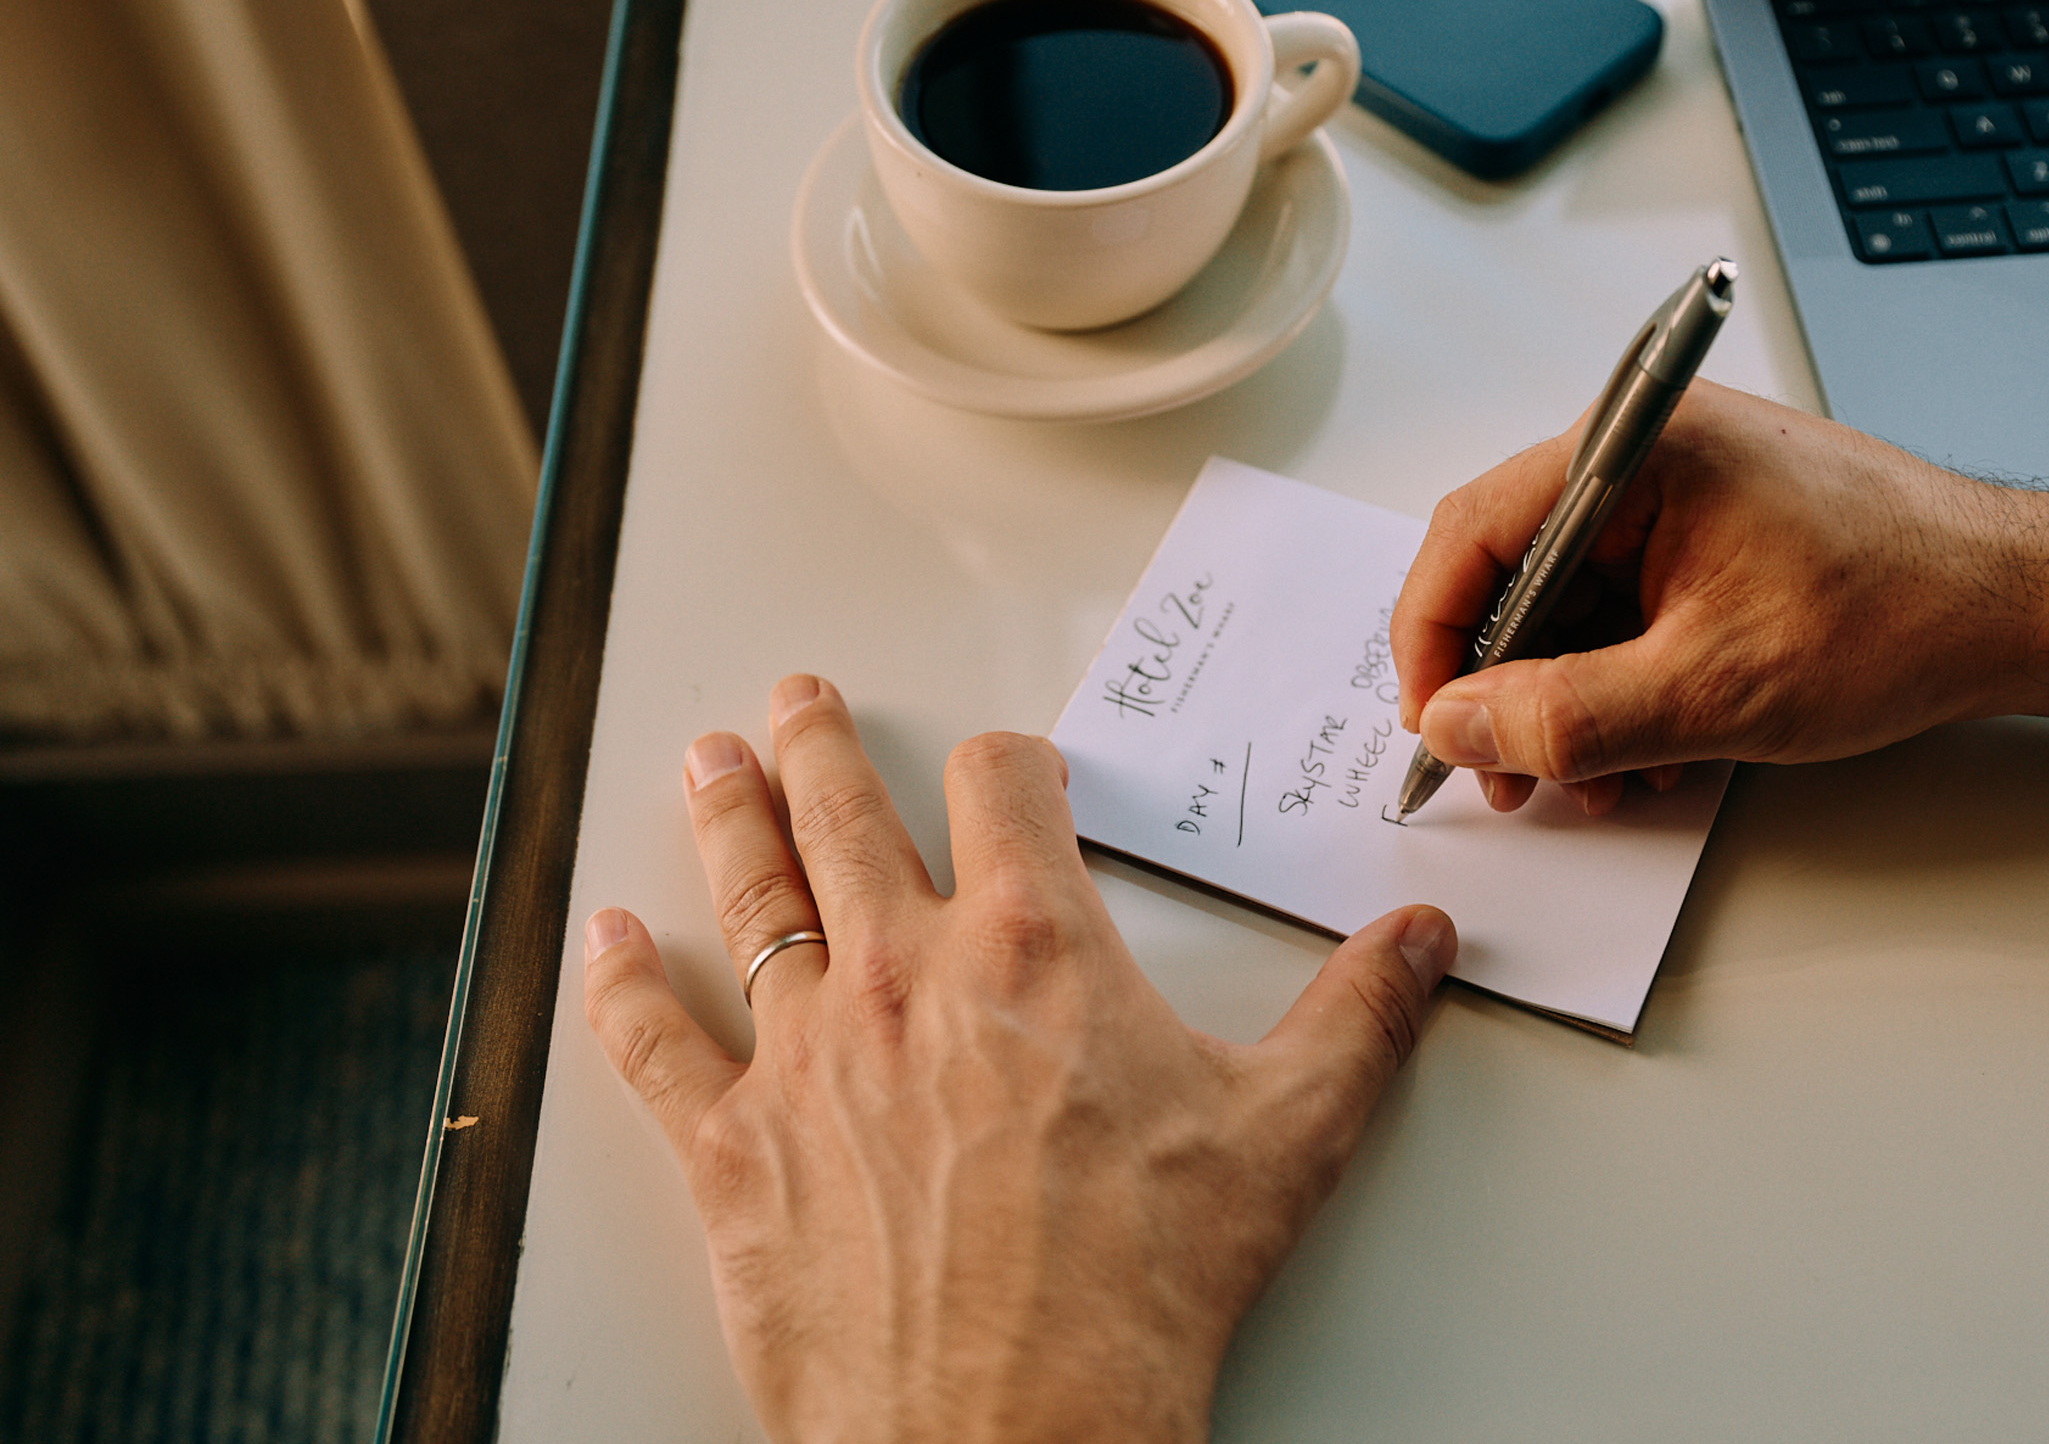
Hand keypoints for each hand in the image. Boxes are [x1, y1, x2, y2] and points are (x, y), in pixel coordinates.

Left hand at [583, 675, 1457, 1443]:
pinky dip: (624, 984)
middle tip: (800, 701)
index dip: (1010, 764)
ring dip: (726, 814)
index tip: (1012, 768)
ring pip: (750, 893)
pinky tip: (608, 940)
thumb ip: (1356, 1021)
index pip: (1005, 789)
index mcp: (1033, 950)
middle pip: (846, 813)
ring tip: (708, 760)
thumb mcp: (1284, 1137)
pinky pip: (654, 1043)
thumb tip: (1415, 947)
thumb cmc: (1137, 1289)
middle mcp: (904, 977)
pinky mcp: (731, 1152)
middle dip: (821, 743)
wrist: (1017, 1430)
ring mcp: (804, 1058)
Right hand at [1392, 382, 2022, 812]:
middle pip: (1515, 574)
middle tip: (1517, 778)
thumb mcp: (1711, 690)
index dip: (1434, 642)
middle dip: (1509, 691)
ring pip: (1572, 605)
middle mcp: (1648, 455)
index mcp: (1634, 450)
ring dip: (1570, 704)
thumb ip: (1566, 717)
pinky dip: (1626, 684)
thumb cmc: (1901, 612)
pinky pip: (1630, 608)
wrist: (2024, 607)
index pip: (1472, 534)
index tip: (1436, 731)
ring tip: (1605, 781)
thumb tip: (1459, 729)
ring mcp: (1684, 493)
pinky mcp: (1715, 535)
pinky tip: (1658, 750)